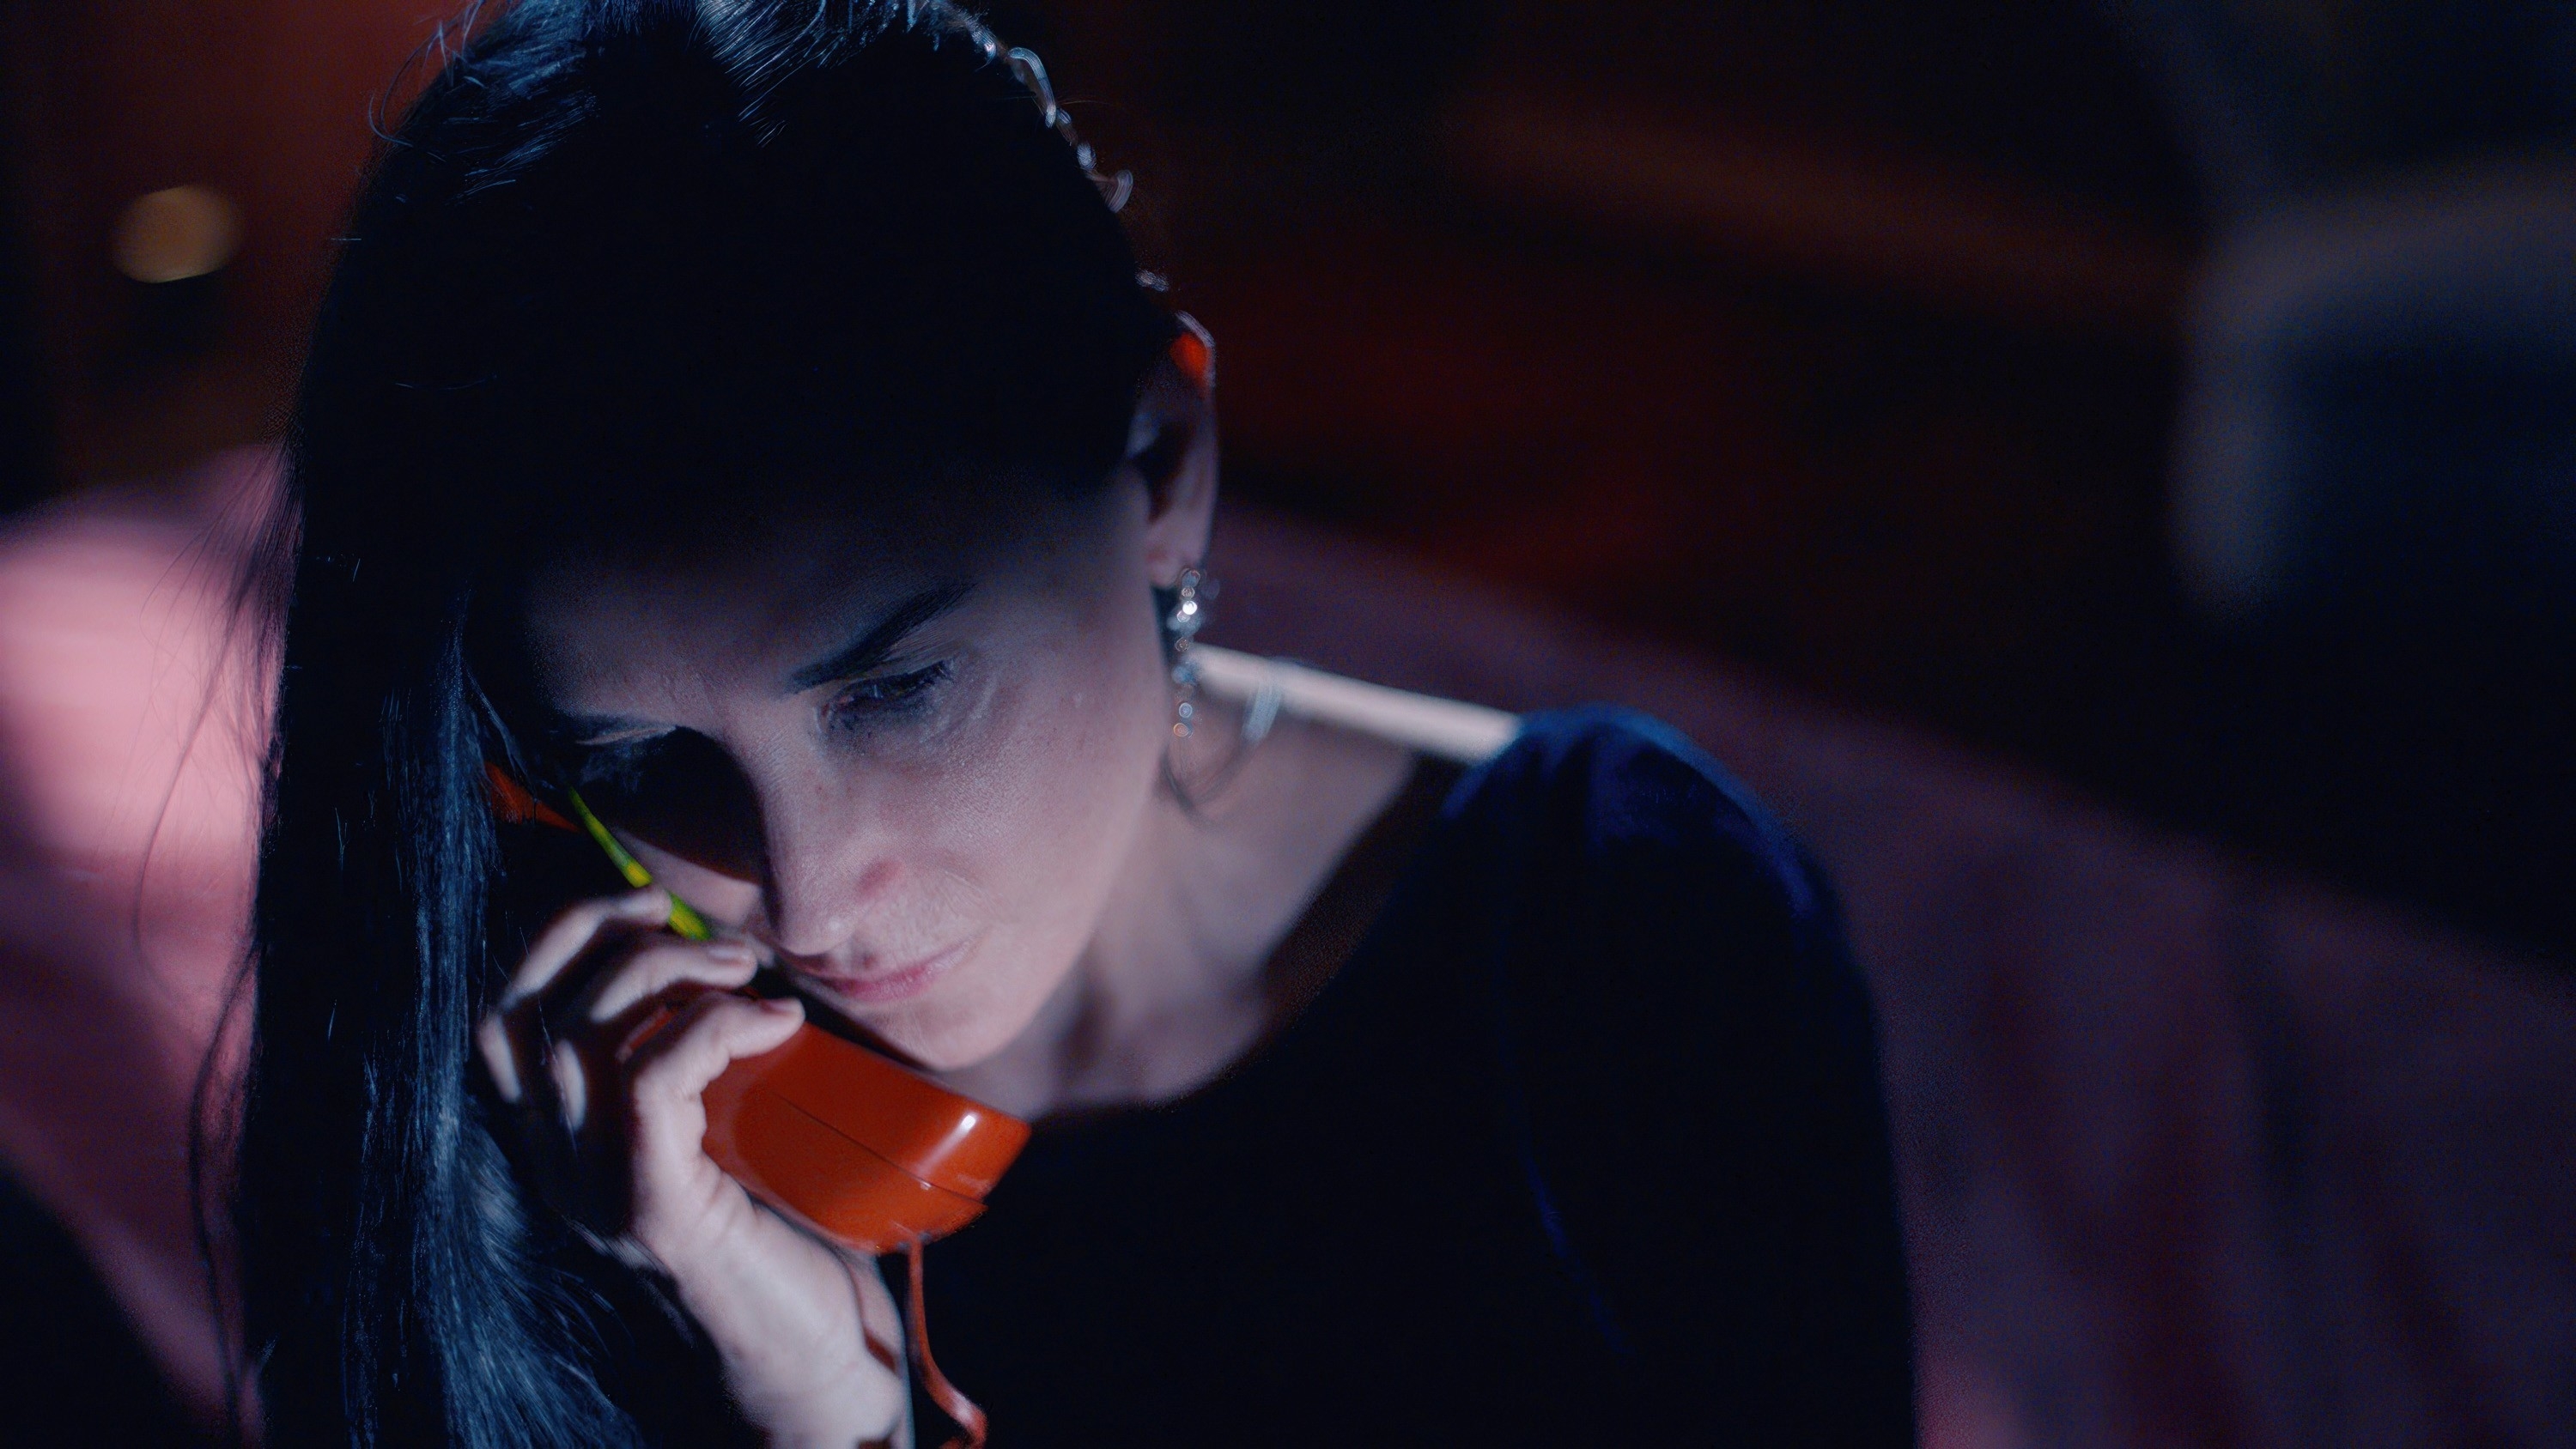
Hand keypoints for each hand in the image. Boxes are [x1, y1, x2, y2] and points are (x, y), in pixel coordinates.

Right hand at [476, 889, 909, 1446]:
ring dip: (672, 975)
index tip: (649, 904)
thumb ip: (704, 1061)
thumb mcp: (734, 1128)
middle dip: (601, 933)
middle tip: (704, 931)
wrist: (821, 1366)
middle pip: (519, 1008)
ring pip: (580, 1035)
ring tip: (752, 973)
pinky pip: (649, 1082)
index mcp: (560, 1143)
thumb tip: (733, 949)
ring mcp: (592, 1194)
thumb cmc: (793, 1240)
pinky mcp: (652, 1212)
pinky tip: (778, 1023)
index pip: (502, 1015)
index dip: (560, 936)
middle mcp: (554, 1169)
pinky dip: (714, 1027)